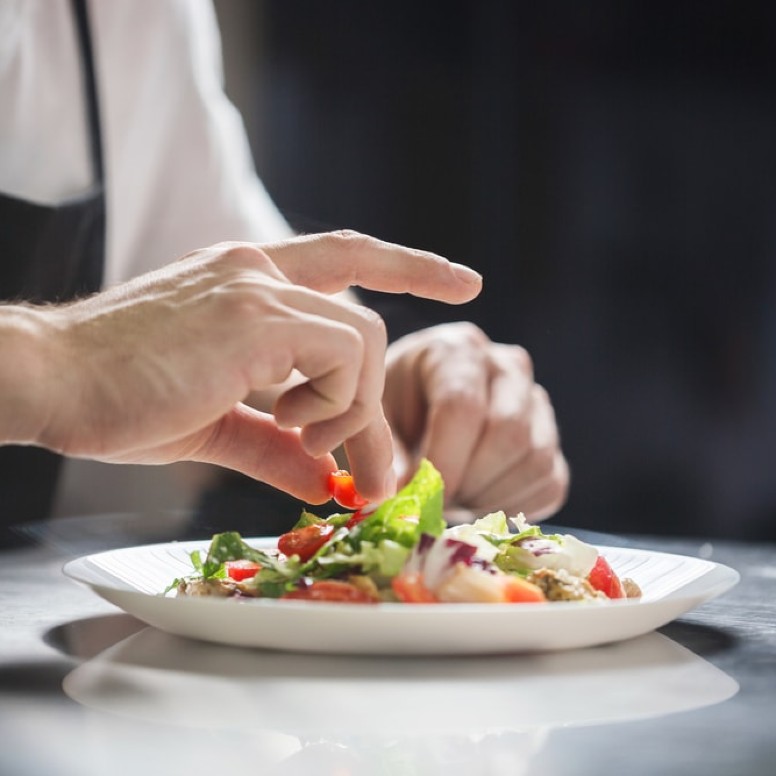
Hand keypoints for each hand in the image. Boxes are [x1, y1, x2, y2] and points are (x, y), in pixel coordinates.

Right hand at [5, 232, 480, 504]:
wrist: (48, 380)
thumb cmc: (121, 398)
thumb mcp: (215, 424)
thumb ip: (277, 445)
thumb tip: (327, 482)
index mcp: (250, 280)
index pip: (347, 256)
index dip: (409, 264)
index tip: (464, 282)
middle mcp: (259, 269)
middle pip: (365, 320)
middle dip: (377, 402)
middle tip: (372, 471)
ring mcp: (258, 287)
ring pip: (363, 338)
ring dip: (351, 407)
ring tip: (302, 436)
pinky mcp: (253, 317)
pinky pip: (342, 355)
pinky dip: (337, 403)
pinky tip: (291, 422)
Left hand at [383, 322, 568, 520]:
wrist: (420, 407)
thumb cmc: (393, 411)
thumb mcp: (377, 423)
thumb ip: (384, 455)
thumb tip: (403, 497)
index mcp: (457, 350)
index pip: (462, 405)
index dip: (442, 462)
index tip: (419, 498)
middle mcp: (507, 366)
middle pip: (508, 433)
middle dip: (469, 482)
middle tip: (436, 503)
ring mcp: (536, 400)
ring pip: (535, 461)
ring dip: (491, 498)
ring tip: (452, 500)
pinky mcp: (550, 438)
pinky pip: (550, 483)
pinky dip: (513, 507)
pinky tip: (476, 502)